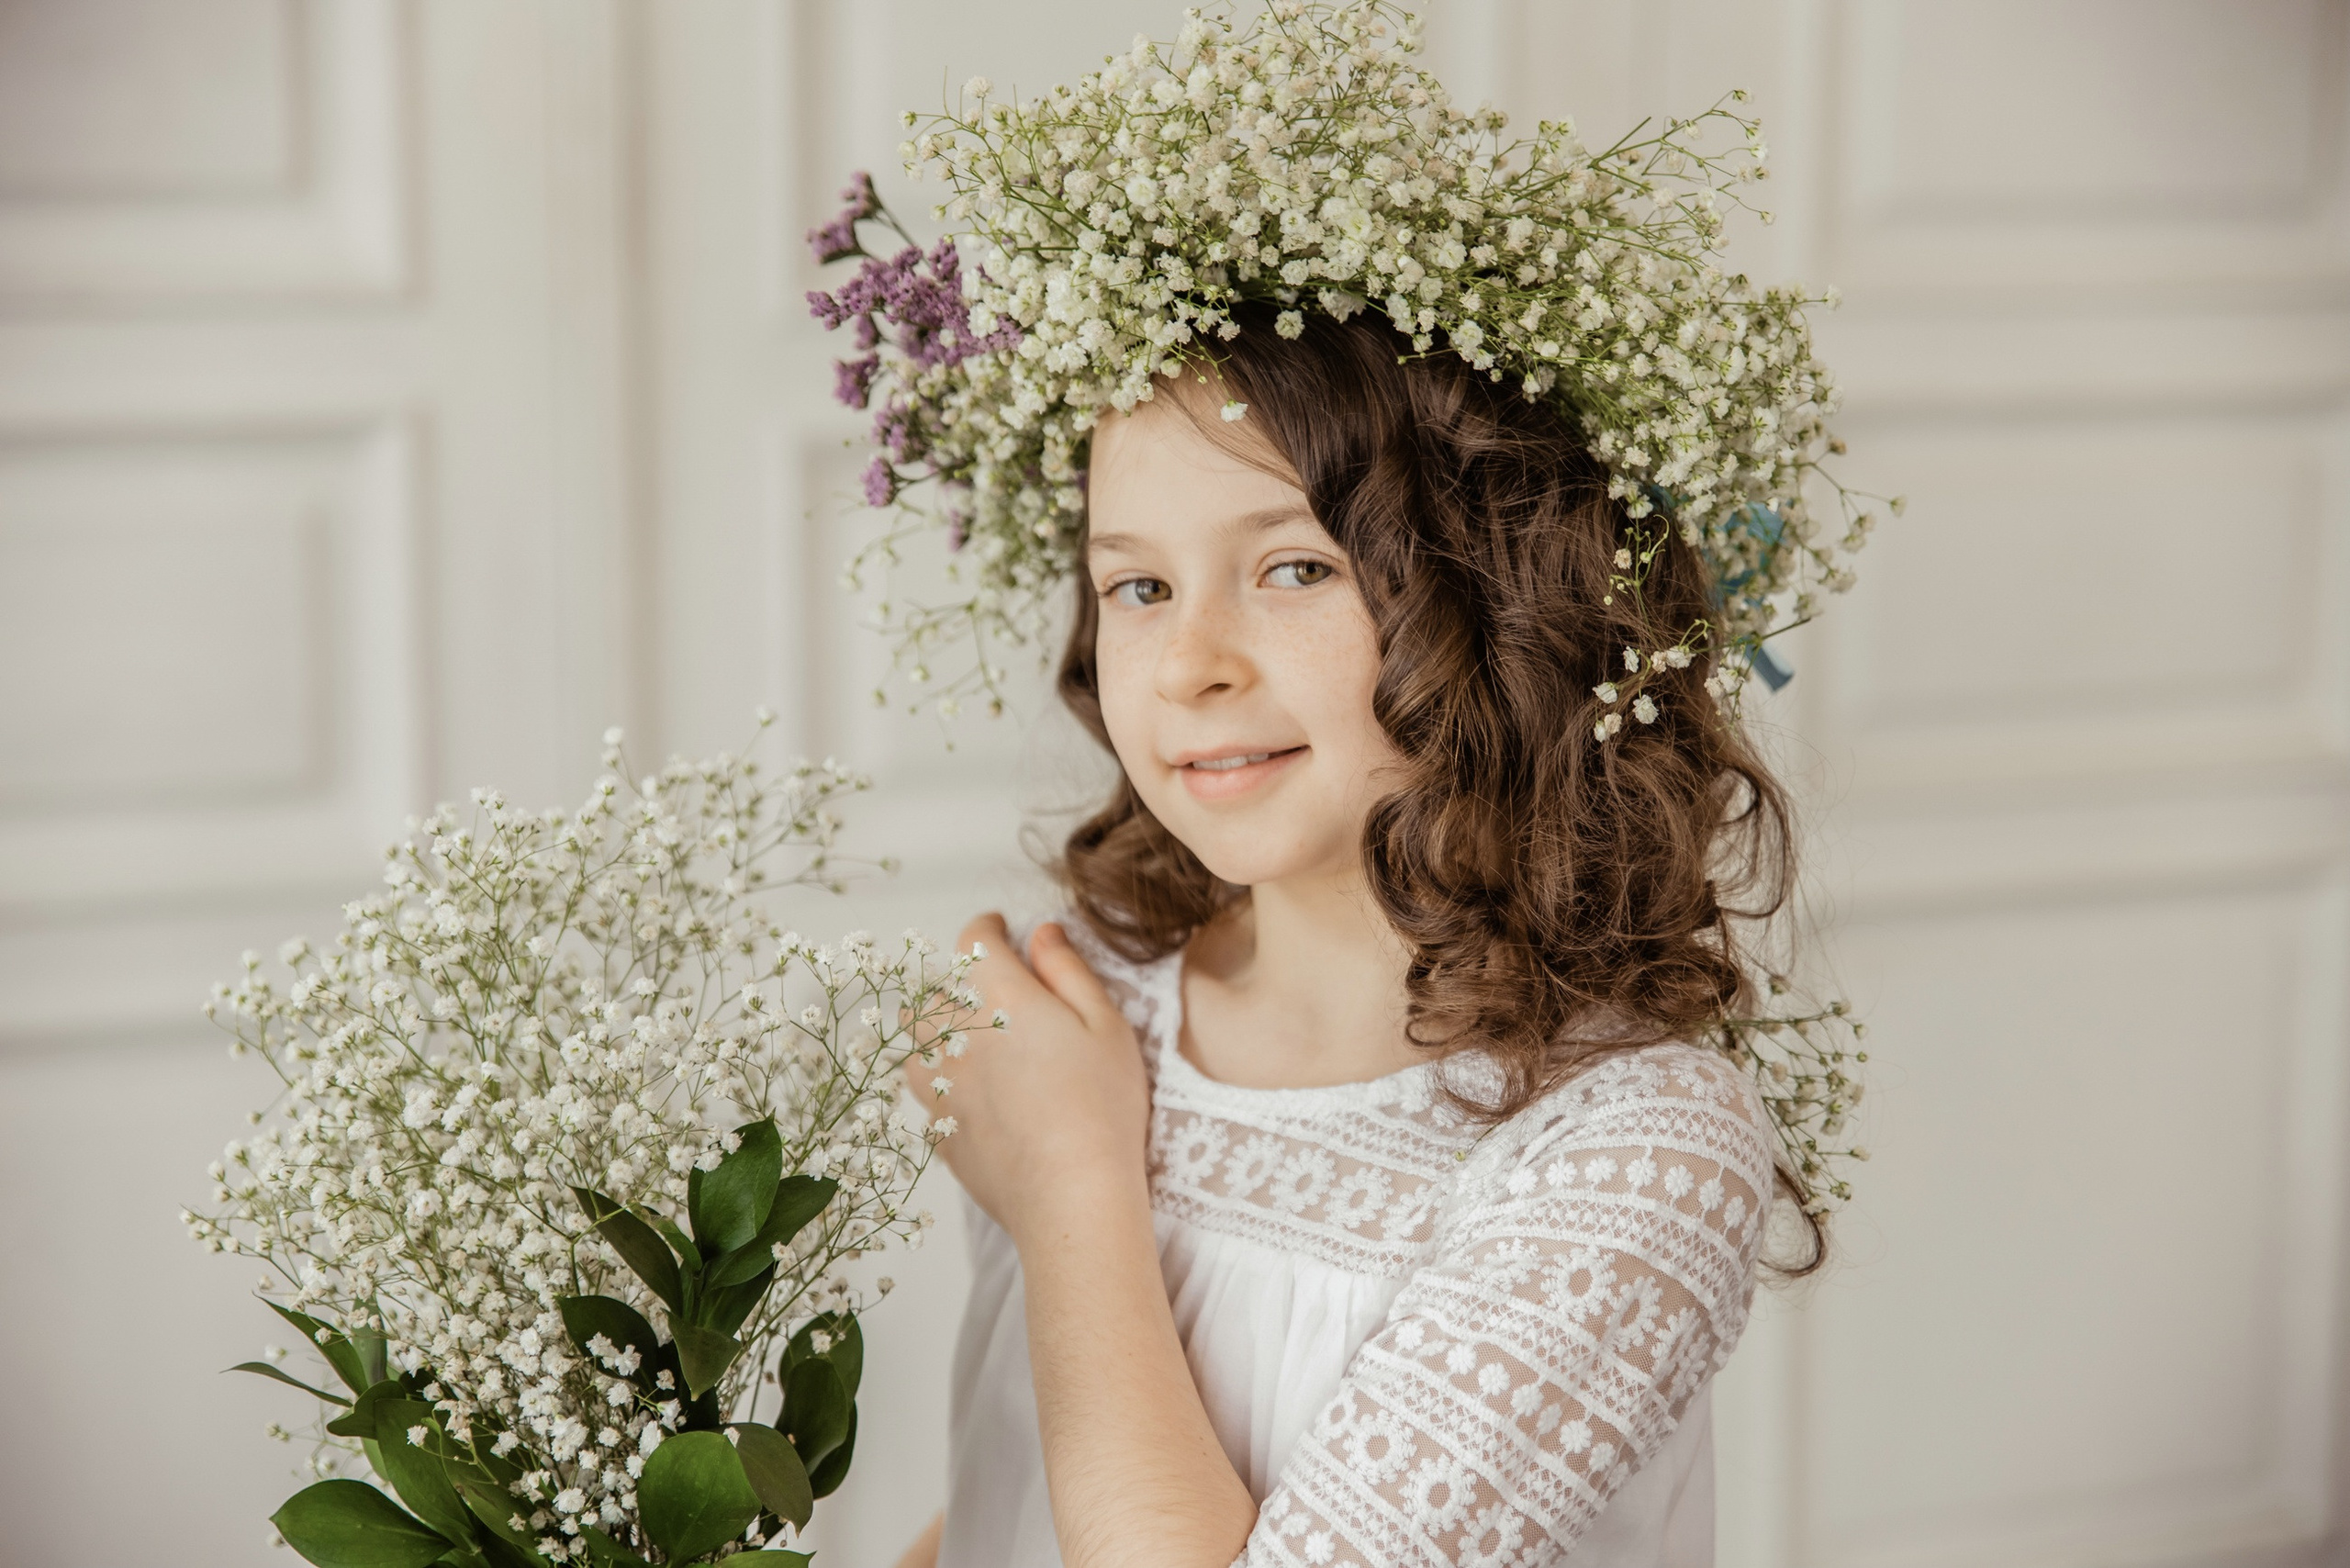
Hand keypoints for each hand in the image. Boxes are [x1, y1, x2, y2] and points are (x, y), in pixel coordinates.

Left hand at [905, 915, 1151, 1243]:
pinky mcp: (941, 1132)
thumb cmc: (1101, 1106)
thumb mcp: (1105, 1024)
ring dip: (938, 1035)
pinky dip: (944, 1085)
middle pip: (933, 993)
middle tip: (994, 998)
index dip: (988, 928)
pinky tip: (978, 1098)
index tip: (1000, 929)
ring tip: (974, 1046)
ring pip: (917, 1046)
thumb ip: (1068, 970)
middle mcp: (957, 1037)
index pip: (974, 940)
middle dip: (957, 986)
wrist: (1072, 1196)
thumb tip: (1041, 933)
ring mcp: (942, 1087)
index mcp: (999, 998)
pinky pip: (928, 1095)